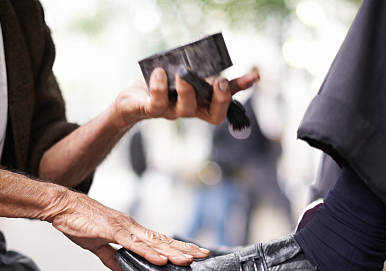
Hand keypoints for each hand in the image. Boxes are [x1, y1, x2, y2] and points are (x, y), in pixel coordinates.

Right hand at [49, 190, 208, 270]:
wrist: (62, 206)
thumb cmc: (78, 221)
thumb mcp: (97, 245)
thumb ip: (111, 257)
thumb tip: (124, 270)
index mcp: (129, 230)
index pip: (158, 240)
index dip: (176, 247)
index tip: (193, 253)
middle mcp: (131, 227)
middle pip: (162, 240)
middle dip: (183, 249)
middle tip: (204, 255)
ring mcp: (123, 228)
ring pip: (152, 242)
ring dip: (172, 252)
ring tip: (189, 260)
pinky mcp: (111, 230)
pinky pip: (133, 244)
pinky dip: (148, 252)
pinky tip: (161, 259)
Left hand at [114, 67, 259, 127]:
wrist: (130, 102)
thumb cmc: (158, 85)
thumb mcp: (177, 71)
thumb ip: (192, 63)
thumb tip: (207, 41)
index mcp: (202, 101)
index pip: (227, 97)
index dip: (241, 88)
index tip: (255, 75)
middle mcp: (191, 109)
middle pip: (214, 114)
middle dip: (220, 100)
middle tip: (220, 83)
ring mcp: (172, 112)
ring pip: (187, 108)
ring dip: (188, 90)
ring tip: (184, 73)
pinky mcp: (151, 110)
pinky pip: (157, 103)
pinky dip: (159, 87)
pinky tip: (160, 72)